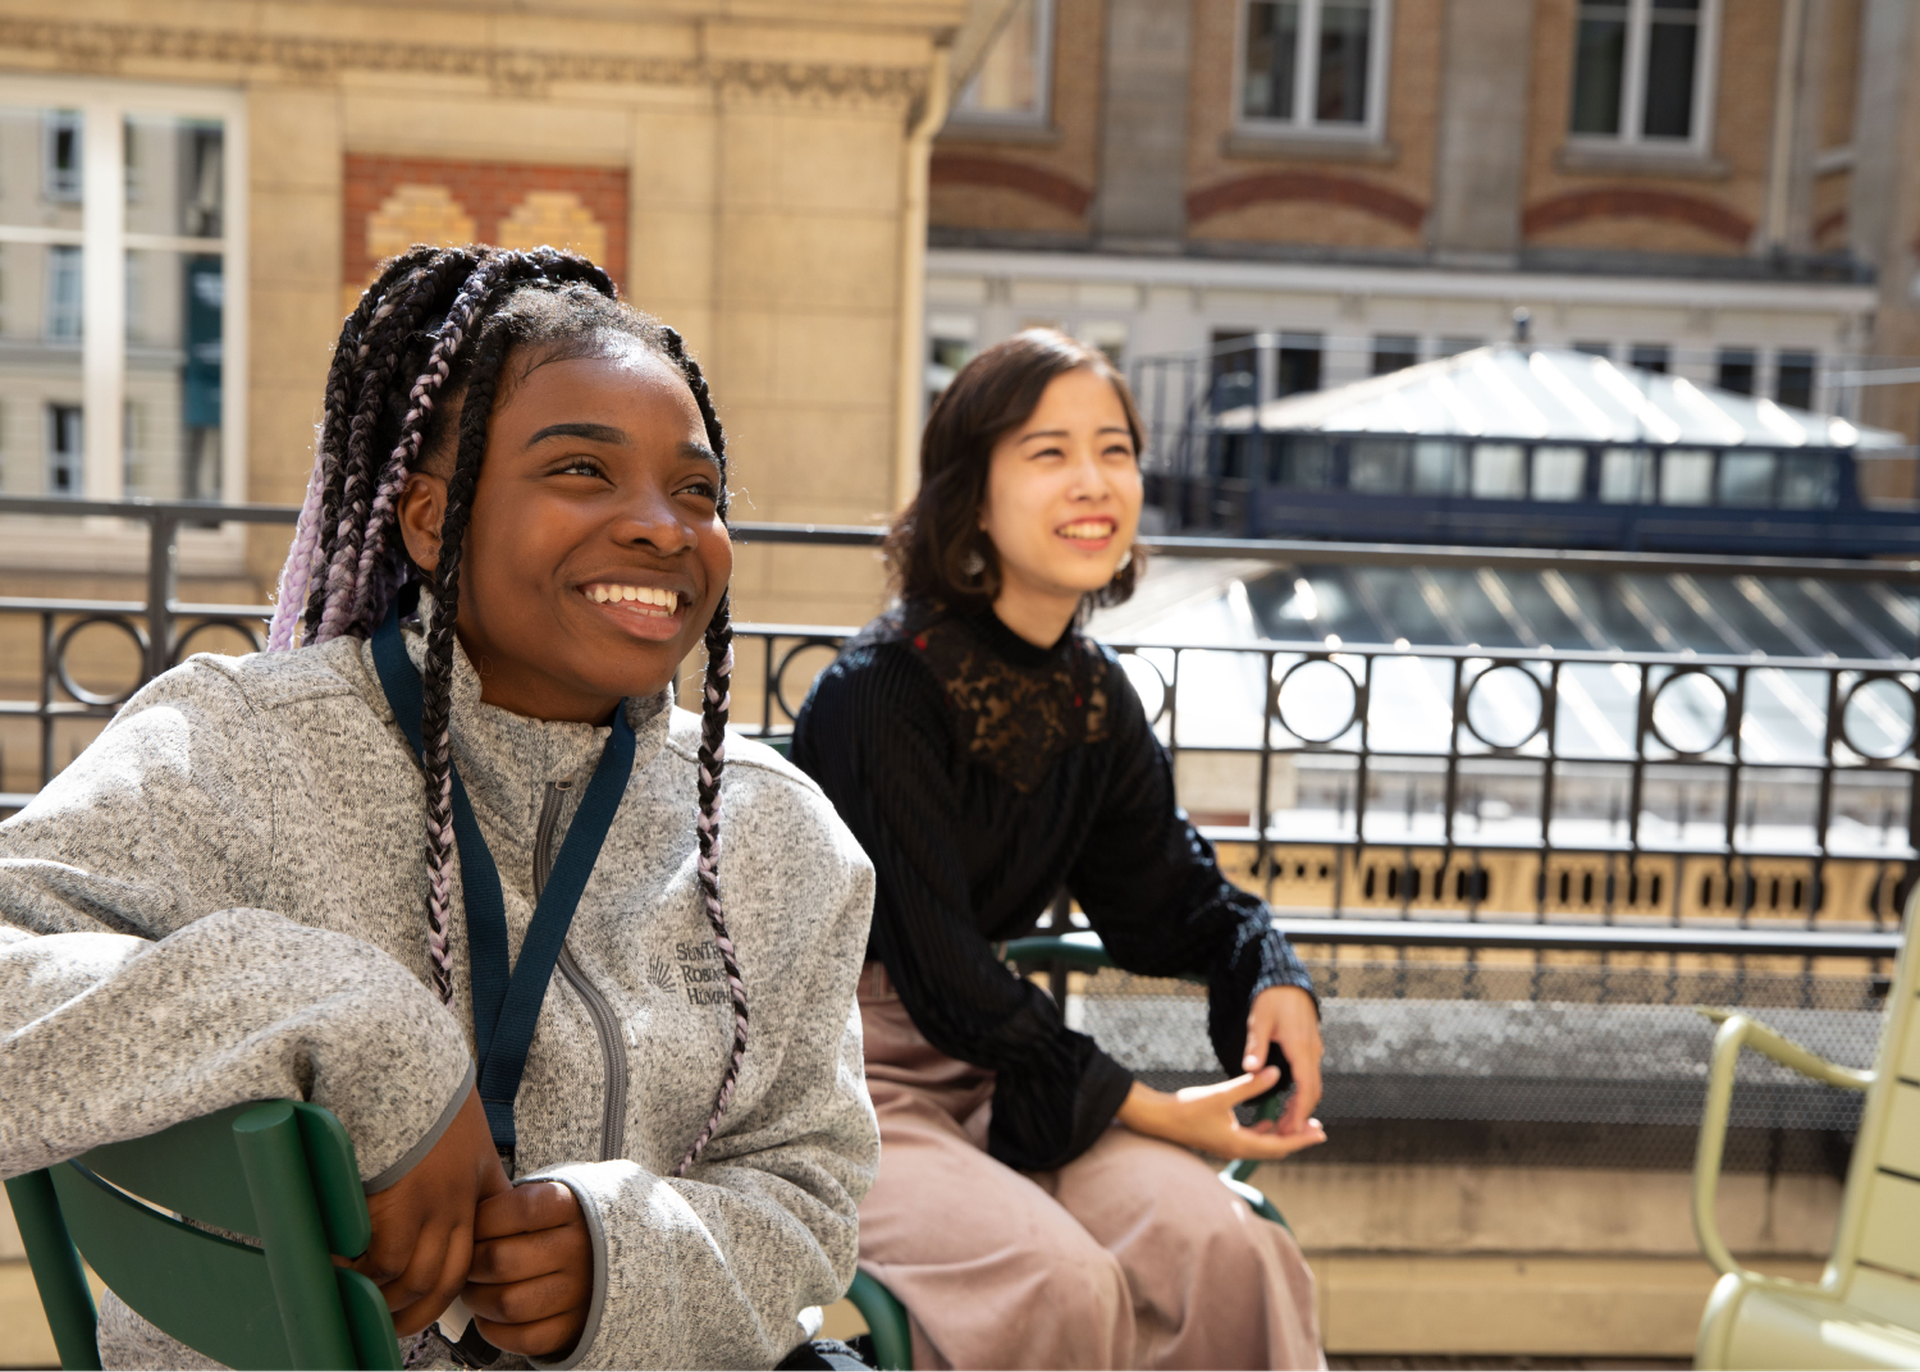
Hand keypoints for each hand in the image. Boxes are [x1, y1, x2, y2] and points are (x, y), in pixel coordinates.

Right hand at [350, 1086, 509, 1335]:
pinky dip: (358, 1273)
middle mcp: (459, 1200)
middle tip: (383, 1319)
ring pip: (411, 1278)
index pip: (469, 1257)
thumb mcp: (465, 1129)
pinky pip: (381, 1260)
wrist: (404, 1054)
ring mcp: (430, 1203)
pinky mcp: (398, 1199)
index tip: (419, 1306)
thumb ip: (464, 1166)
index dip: (443, 1292)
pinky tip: (339, 1270)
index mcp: (477, 1183)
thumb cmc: (424, 1085)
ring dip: (381, 1296)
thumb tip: (444, 1192)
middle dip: (412, 1310)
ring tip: (354, 1297)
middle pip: (443, 1279)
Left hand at [463, 1180, 592, 1357]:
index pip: (519, 1210)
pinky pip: (522, 1338)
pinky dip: (494, 1330)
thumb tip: (462, 1220)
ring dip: (478, 1299)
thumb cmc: (555, 1226)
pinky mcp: (572, 1327)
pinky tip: (490, 1314)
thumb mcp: (542, 1198)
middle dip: (471, 1264)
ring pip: (507, 1304)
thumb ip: (507, 1202)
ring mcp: (579, 1292)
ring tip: (475, 1288)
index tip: (473, 1226)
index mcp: (571, 1208)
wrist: (600, 1256)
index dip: (484, 1219)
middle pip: (502, 1261)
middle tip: (467, 1262)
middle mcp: (580, 1249)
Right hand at [1115, 1069, 1325, 1159]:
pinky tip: (1269, 1119)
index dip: (1301, 1139)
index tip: (1321, 1132)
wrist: (1156, 1118)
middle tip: (1318, 1129)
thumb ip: (1249, 1085)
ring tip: (1299, 1123)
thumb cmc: (1185, 1108)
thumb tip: (1275, 1072)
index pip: (1279, 1145)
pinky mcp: (1220, 1139)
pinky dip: (1264, 1131)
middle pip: (1274, 1148)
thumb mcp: (1221, 1095)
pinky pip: (1251, 1140)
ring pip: (1263, 1145)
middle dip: (1297, 1138)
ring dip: (1281, 1135)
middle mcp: (1235, 1149)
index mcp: (1238, 1144)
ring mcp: (1227, 1146)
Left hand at [1241, 985, 1323, 1139]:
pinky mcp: (1310, 1048)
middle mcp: (1312, 1051)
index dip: (1301, 1111)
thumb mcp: (1259, 1020)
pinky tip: (1290, 1103)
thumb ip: (1255, 1046)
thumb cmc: (1271, 1000)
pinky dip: (1303, 1093)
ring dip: (1303, 1105)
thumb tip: (1249, 1069)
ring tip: (1287, 1124)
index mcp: (1301, 1047)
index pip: (1307, 1087)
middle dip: (1302, 1114)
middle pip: (1314, 1091)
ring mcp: (1314, 1050)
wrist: (1286, 981)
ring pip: (1313, 1084)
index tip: (1292, 1130)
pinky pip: (1310, 1076)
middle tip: (1287, 1135)